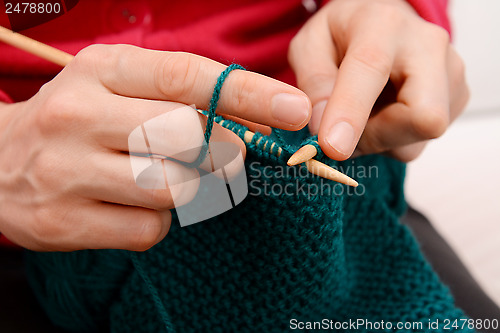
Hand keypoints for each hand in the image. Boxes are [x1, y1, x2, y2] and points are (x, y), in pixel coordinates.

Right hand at [0, 44, 310, 250]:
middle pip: (190, 136)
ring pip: (175, 187)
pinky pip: (150, 228)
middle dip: (221, 151)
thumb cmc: (79, 119)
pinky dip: (156, 220)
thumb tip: (261, 121)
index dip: (250, 93)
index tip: (295, 110)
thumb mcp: (121, 88)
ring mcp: (69, 170)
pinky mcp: (65, 222)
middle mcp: (81, 114)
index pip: (188, 76)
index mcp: (101, 69)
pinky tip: (130, 205)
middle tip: (217, 154)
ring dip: (185, 187)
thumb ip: (185, 97)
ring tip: (156, 176)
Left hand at [288, 0, 468, 160]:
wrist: (382, 25)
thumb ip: (313, 83)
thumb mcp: (310, 46)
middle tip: (343, 132)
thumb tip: (322, 129)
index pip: (371, 70)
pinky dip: (391, 139)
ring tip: (363, 112)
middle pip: (423, 117)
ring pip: (417, 138)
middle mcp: (427, 46)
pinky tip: (382, 114)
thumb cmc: (344, 35)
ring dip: (379, 139)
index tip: (332, 147)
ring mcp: (450, 74)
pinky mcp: (457, 99)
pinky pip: (418, 143)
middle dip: (377, 137)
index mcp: (382, 25)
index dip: (351, 113)